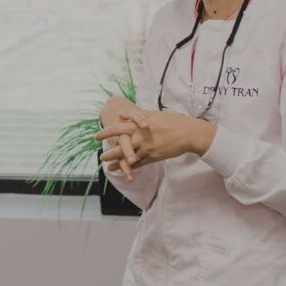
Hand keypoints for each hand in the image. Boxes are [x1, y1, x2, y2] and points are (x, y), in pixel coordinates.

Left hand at [96, 110, 215, 177]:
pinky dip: (130, 168)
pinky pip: (139, 164)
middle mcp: (141, 138)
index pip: (118, 129)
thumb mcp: (153, 114)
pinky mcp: (154, 157)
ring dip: (117, 162)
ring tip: (107, 165)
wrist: (189, 134)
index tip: (96, 136)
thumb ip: (135, 115)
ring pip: (129, 157)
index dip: (106, 133)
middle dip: (109, 152)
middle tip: (100, 156)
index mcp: (139, 126)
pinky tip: (123, 170)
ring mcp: (147, 149)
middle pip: (121, 146)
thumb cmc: (173, 121)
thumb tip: (120, 114)